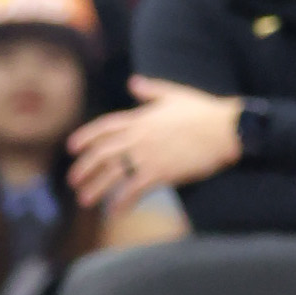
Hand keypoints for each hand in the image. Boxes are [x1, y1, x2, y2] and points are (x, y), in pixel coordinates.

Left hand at [68, 76, 241, 210]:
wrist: (225, 129)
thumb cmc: (204, 112)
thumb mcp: (174, 95)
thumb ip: (150, 90)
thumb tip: (133, 82)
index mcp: (140, 118)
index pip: (103, 127)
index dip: (85, 137)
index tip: (71, 148)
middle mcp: (138, 137)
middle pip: (101, 154)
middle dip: (84, 168)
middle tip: (73, 182)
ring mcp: (148, 155)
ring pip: (112, 173)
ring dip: (96, 188)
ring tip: (85, 200)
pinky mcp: (160, 173)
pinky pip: (134, 190)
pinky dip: (121, 202)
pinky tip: (114, 212)